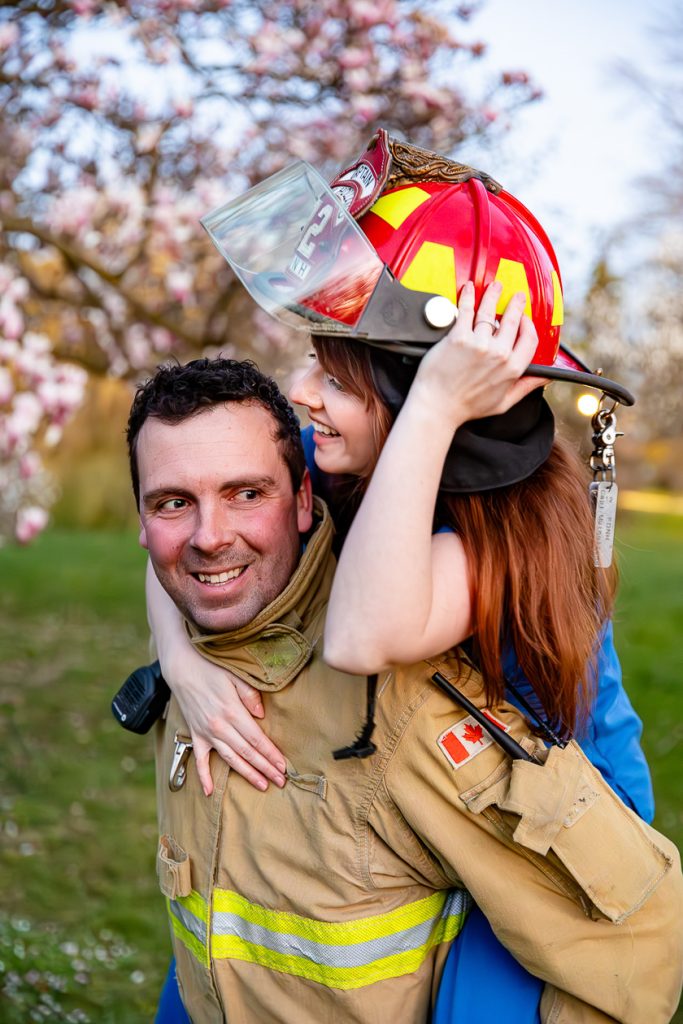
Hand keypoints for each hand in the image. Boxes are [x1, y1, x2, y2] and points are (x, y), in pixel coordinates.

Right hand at [164, 642, 286, 795]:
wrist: (182, 668)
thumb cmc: (211, 669)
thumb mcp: (234, 676)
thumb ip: (250, 695)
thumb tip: (262, 715)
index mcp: (232, 712)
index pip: (256, 739)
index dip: (271, 754)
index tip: (283, 766)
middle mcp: (219, 727)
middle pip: (247, 753)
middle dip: (265, 768)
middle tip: (280, 781)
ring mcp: (206, 733)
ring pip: (230, 759)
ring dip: (247, 774)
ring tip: (262, 785)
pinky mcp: (196, 735)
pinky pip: (199, 760)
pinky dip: (204, 776)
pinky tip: (209, 791)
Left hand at [412, 280, 547, 428]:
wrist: (437, 407)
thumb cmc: (466, 407)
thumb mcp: (503, 403)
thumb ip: (525, 387)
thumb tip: (544, 378)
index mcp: (512, 369)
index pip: (530, 338)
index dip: (528, 325)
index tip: (524, 319)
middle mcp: (498, 354)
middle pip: (512, 320)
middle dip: (515, 304)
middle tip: (515, 296)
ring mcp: (478, 344)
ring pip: (490, 311)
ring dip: (493, 294)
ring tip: (495, 286)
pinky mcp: (458, 338)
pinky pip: (466, 311)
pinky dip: (468, 297)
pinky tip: (469, 289)